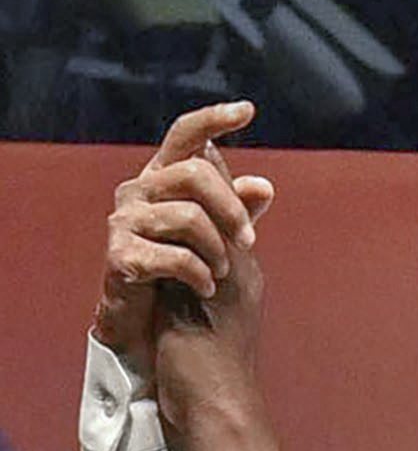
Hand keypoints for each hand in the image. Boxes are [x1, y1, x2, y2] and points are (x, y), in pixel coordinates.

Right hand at [98, 104, 270, 371]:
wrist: (167, 340)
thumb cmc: (195, 287)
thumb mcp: (225, 247)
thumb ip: (237, 215)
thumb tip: (263, 185)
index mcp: (166, 181)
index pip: (185, 138)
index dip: (212, 119)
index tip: (247, 110)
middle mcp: (140, 191)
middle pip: (194, 172)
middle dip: (232, 210)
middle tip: (249, 244)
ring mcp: (124, 222)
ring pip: (186, 215)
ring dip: (218, 251)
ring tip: (220, 275)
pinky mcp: (119, 256)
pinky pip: (173, 255)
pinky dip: (200, 275)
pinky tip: (204, 289)